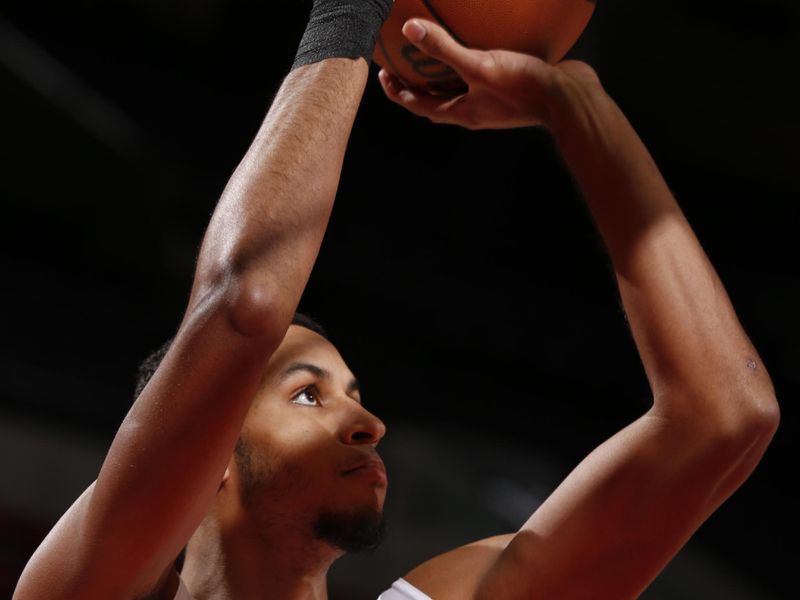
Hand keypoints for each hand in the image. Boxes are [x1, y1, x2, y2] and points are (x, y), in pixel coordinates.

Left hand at [378, 19, 600, 129]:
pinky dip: (470, 69)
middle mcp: (475, 112)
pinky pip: (482, 82)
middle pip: (436, 102)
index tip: (385, 75)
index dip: (398, 92)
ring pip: (459, 94)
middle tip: (401, 69)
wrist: (568, 98)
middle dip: (416, 87)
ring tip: (432, 59)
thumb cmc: (523, 87)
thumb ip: (444, 49)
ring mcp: (494, 104)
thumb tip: (411, 31)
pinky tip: (475, 50)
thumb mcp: (479, 65)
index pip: (419, 106)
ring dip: (442, 80)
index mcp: (463, 113)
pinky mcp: (511, 92)